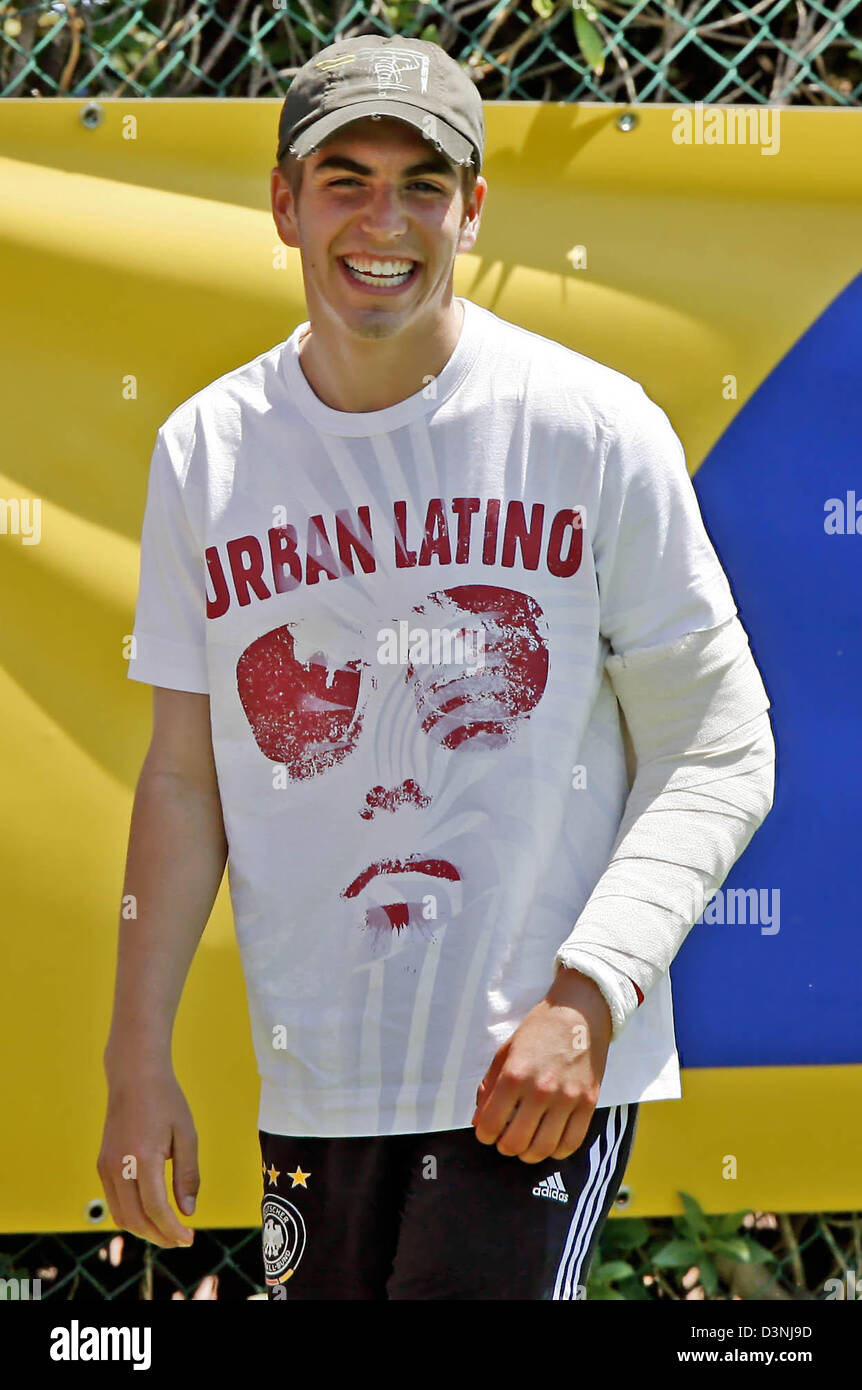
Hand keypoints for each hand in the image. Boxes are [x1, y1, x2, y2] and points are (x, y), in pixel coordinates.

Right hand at [97, 1067, 199, 1247]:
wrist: (134, 1076)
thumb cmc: (165, 1100)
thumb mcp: (186, 1134)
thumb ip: (187, 1175)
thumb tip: (188, 1211)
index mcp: (142, 1157)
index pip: (155, 1208)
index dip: (172, 1229)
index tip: (189, 1238)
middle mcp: (118, 1165)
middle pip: (135, 1218)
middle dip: (159, 1236)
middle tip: (180, 1240)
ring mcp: (106, 1166)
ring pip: (120, 1215)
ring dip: (144, 1229)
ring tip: (167, 1231)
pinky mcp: (102, 1164)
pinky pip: (113, 1202)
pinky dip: (131, 1215)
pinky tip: (150, 1213)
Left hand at [472, 969, 611, 1162]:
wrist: (581, 1013)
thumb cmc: (539, 1029)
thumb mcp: (506, 1051)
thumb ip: (489, 1087)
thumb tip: (478, 1120)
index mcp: (514, 1075)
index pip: (491, 1124)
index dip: (485, 1134)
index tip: (488, 1131)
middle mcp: (540, 1090)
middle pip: (515, 1143)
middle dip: (505, 1146)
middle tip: (506, 1139)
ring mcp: (567, 1099)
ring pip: (543, 1149)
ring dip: (529, 1154)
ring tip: (526, 1144)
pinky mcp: (588, 1103)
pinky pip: (572, 1143)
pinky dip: (558, 1152)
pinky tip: (550, 1143)